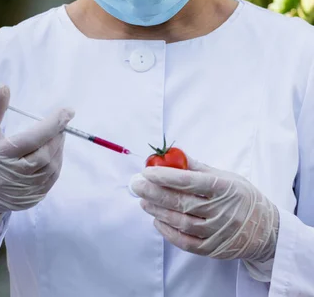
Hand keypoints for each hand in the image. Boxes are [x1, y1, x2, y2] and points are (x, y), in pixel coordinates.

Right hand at [0, 85, 74, 238]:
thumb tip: (3, 86)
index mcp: (0, 156)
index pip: (31, 139)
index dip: (52, 124)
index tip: (68, 111)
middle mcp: (12, 176)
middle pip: (45, 153)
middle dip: (57, 135)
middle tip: (62, 122)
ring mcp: (23, 190)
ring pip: (52, 165)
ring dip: (59, 147)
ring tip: (57, 135)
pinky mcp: (33, 198)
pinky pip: (53, 177)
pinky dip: (56, 161)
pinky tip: (53, 151)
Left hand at [130, 155, 278, 263]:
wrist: (267, 230)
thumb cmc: (243, 197)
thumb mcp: (226, 176)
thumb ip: (198, 167)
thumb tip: (173, 154)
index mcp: (225, 188)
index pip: (191, 181)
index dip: (167, 176)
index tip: (147, 171)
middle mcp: (222, 211)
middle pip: (182, 202)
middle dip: (155, 192)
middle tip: (137, 184)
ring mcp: (218, 232)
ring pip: (181, 222)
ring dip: (158, 211)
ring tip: (143, 200)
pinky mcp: (213, 249)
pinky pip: (186, 242)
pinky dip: (168, 232)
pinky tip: (156, 220)